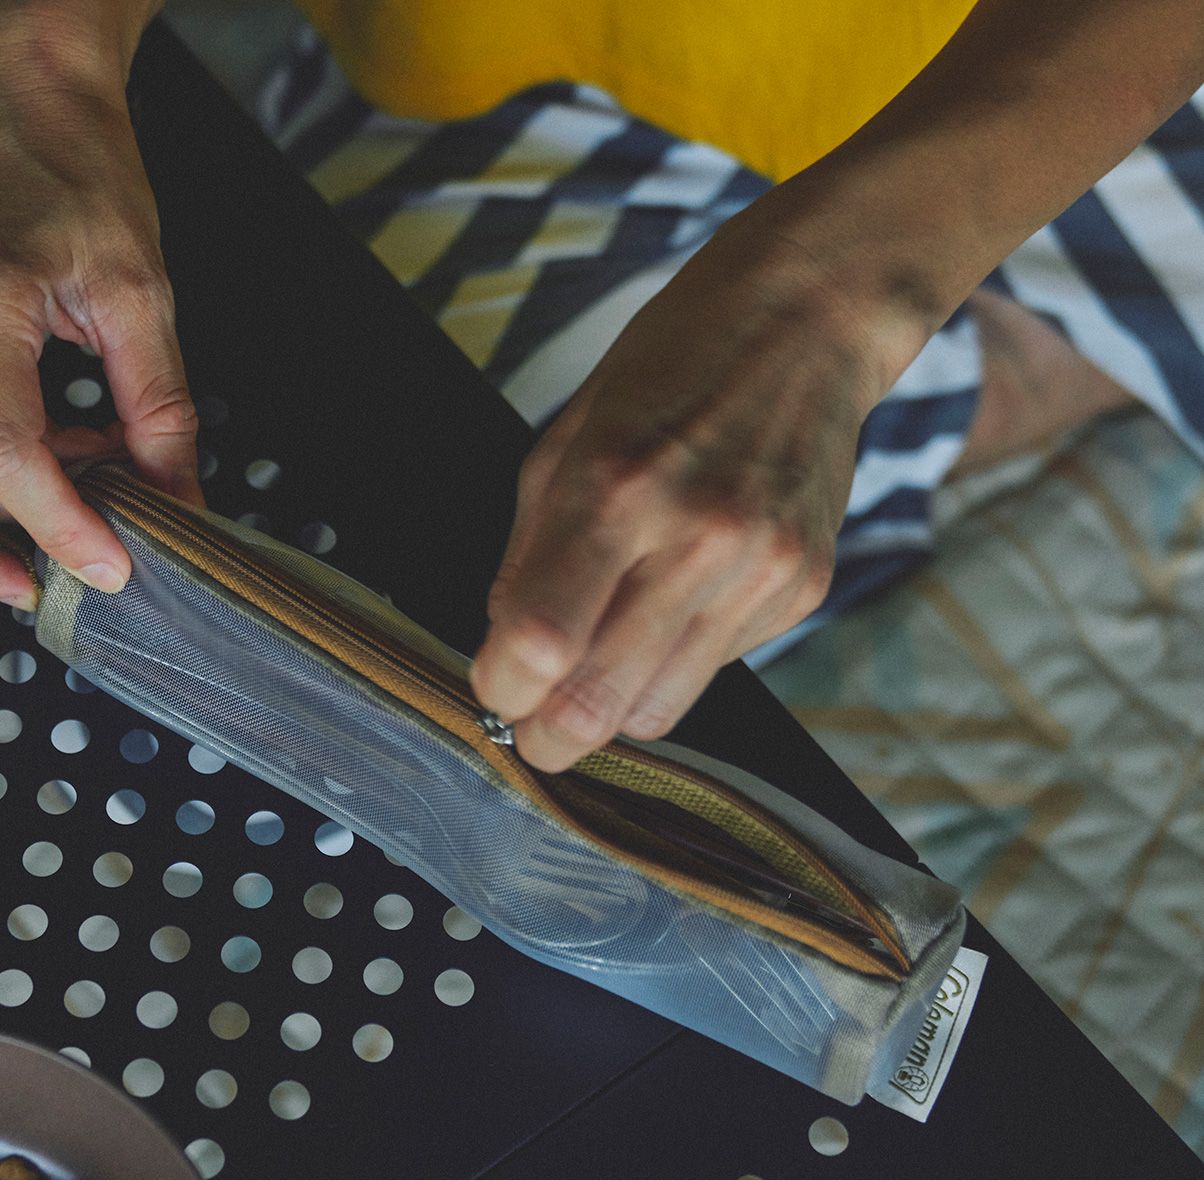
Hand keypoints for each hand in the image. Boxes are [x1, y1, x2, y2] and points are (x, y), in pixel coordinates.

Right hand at [0, 0, 200, 609]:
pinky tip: (69, 454)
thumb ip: (161, 407)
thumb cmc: (82, 174)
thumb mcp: (142, 292)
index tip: (112, 566)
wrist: (24, 97)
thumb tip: (178, 501)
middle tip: (42, 586)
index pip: (4, 456)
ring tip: (75, 505)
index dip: (61, 528)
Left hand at [469, 208, 915, 772]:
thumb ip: (528, 554)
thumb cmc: (673, 367)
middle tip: (533, 729)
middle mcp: (696, 536)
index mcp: (616, 487)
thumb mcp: (566, 440)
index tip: (495, 691)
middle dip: (550, 735)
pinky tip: (679, 598)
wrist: (807, 321)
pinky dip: (678, 657)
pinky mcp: (802, 587)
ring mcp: (759, 568)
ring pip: (659, 709)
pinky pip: (715, 668)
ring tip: (600, 660)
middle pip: (600, 705)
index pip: (541, 643)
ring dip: (614, 706)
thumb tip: (506, 648)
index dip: (502, 690)